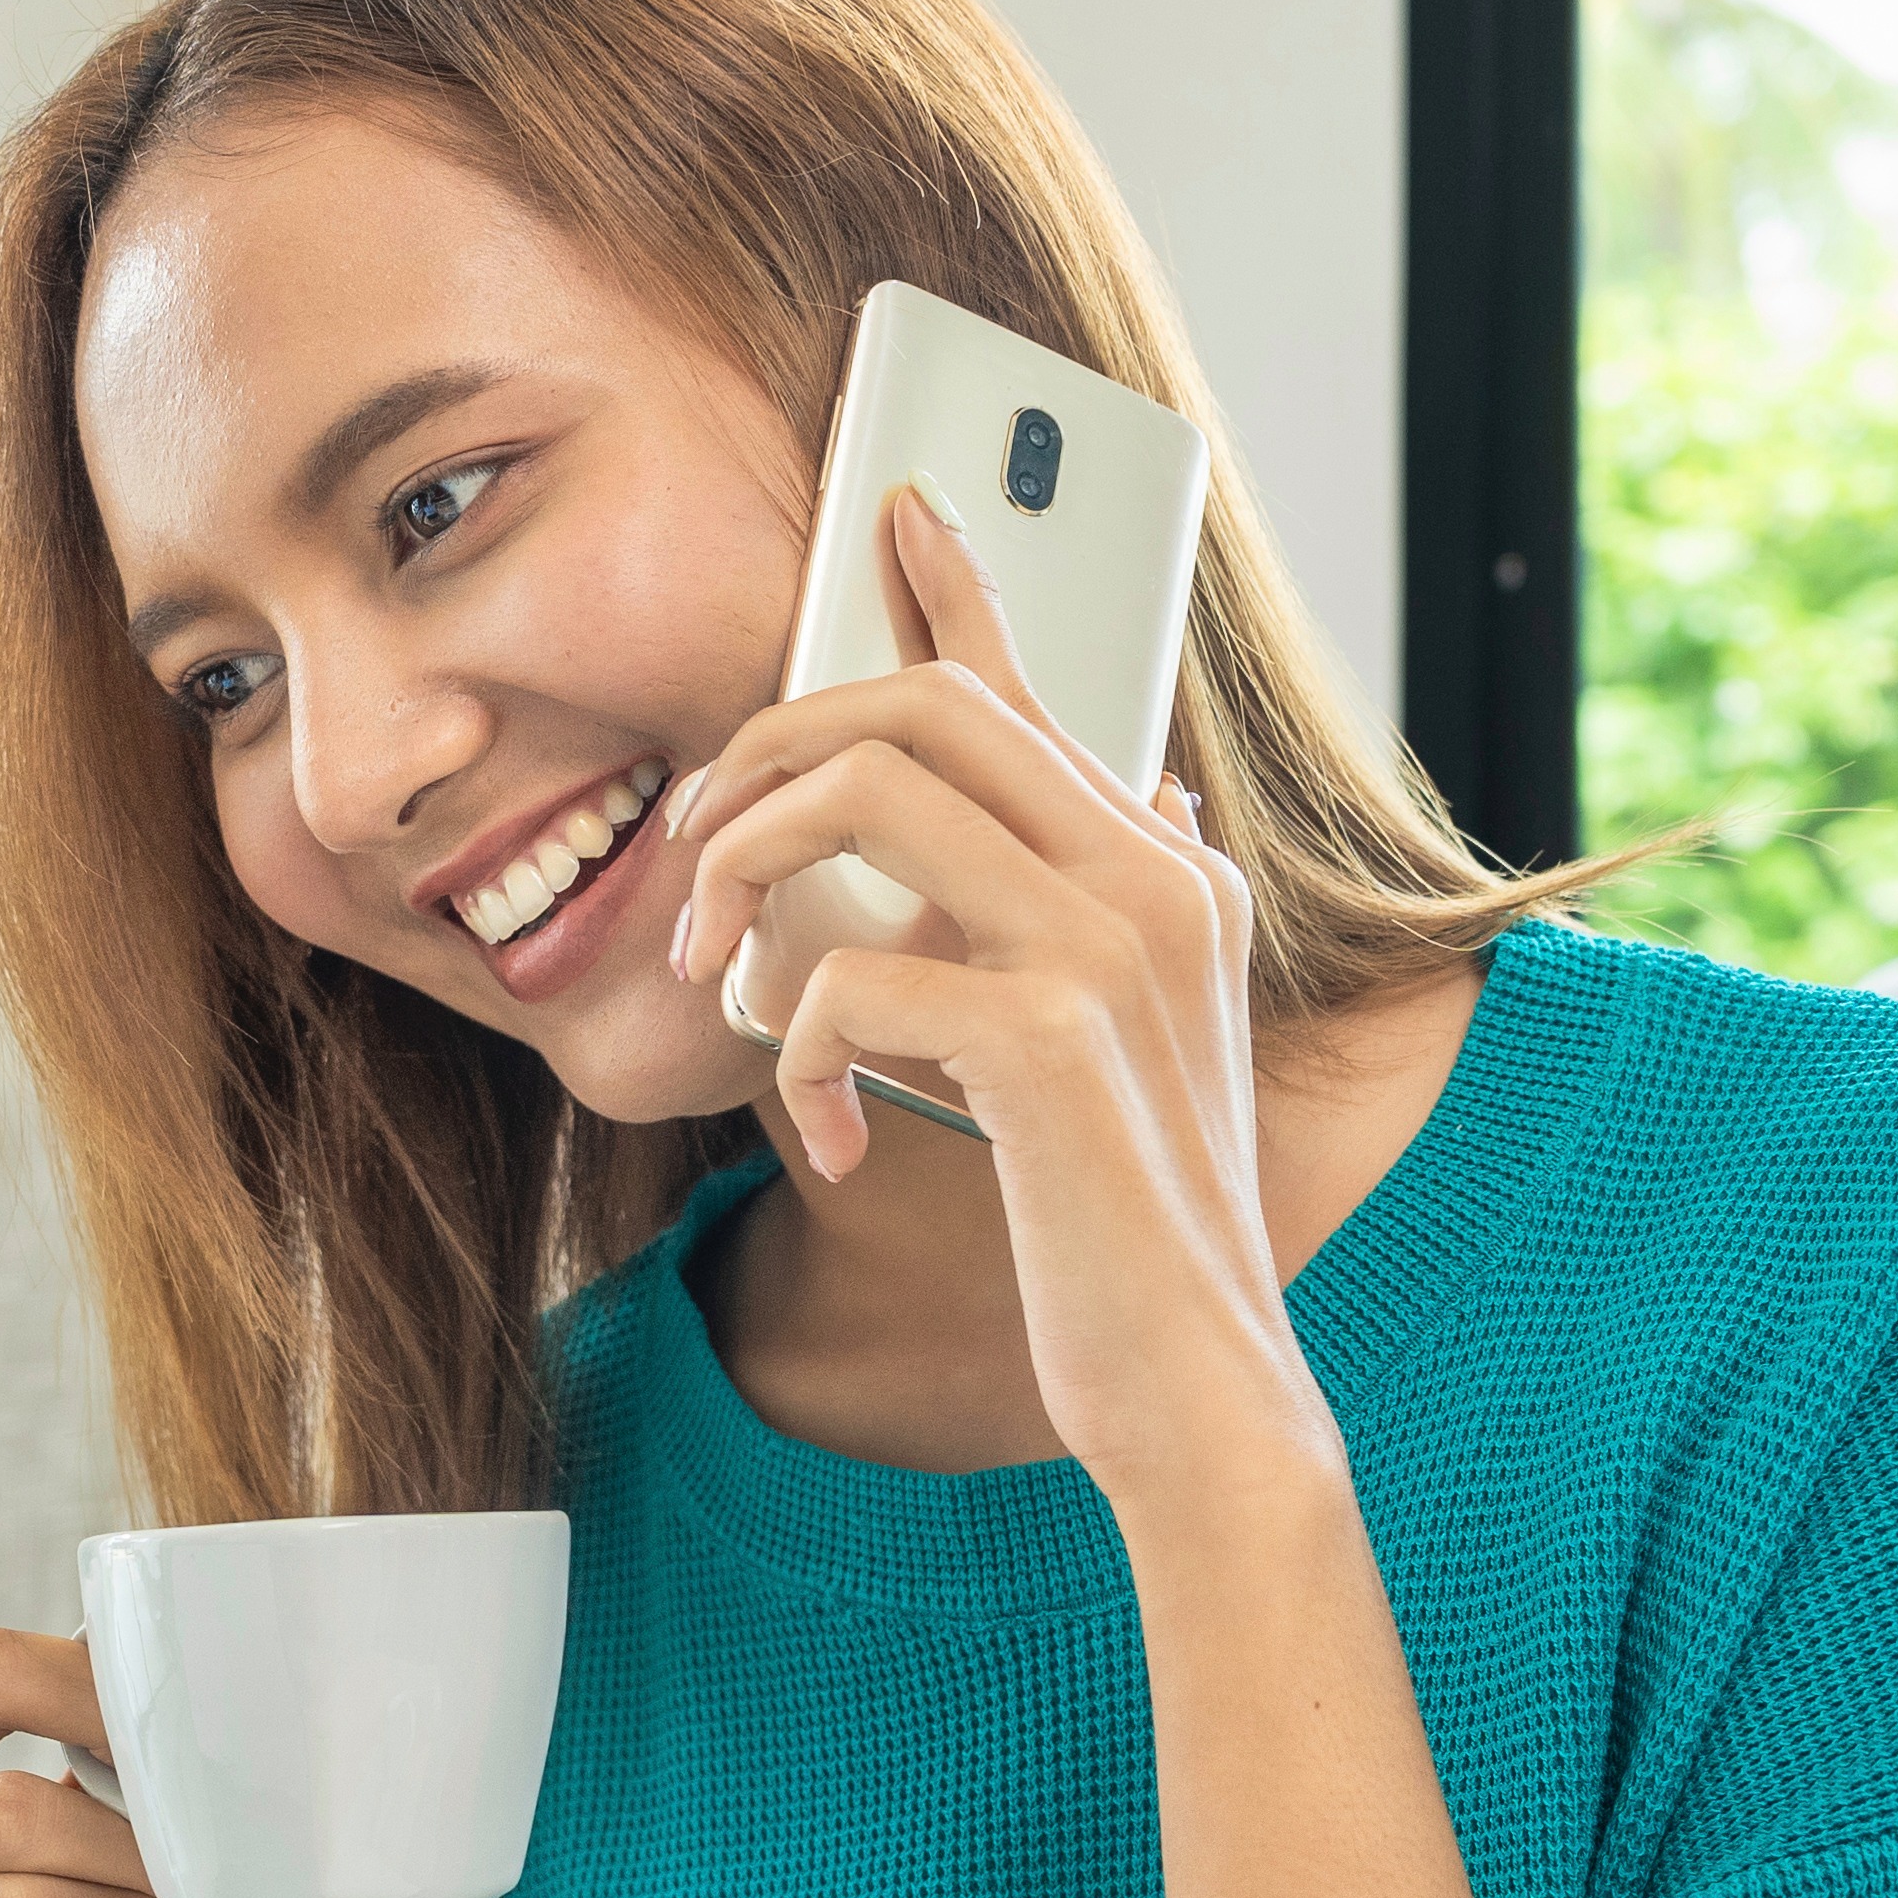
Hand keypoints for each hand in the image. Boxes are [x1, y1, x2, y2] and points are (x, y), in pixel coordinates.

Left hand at [657, 481, 1337, 1493]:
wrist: (1198, 1383)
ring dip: (750, 875)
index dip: (956, 588)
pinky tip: (835, 1135)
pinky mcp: (1056, 1042)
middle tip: (699, 854)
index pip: (1038, 687)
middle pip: (921, 708)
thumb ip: (1122, 919)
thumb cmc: (1133, 1230)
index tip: (890, 514)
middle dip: (769, 753)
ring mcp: (1115, 951)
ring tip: (729, 978)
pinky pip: (854, 979)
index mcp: (1173, 873)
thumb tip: (1153, 800)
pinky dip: (807, 1053)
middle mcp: (1159, 881)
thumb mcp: (1140, 1048)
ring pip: (872, 794)